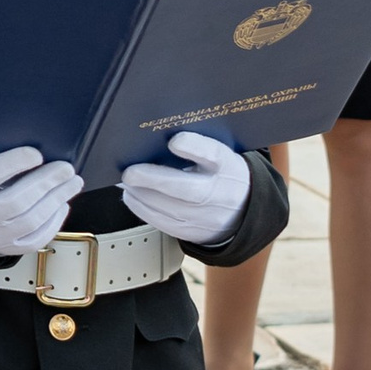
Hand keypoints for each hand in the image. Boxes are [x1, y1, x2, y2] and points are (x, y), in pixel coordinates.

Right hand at [0, 143, 82, 259]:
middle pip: (17, 200)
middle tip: (66, 168)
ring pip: (31, 219)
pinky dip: (54, 222)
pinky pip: (36, 238)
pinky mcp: (8, 248)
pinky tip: (61, 206)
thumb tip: (33, 154)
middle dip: (47, 181)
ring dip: (57, 199)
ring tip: (72, 183)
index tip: (36, 153)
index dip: (14, 163)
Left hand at [118, 128, 249, 243]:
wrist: (243, 209)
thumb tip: (154, 137)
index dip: (193, 147)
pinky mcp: (192, 232)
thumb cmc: (221, 174)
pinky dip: (143, 209)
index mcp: (225, 165)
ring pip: (170, 209)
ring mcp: (206, 216)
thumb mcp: (218, 154)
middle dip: (153, 180)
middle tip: (129, 173)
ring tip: (127, 183)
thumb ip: (194, 146)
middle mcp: (218, 192)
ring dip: (142, 195)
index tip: (174, 140)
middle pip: (186, 189)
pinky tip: (133, 197)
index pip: (212, 154)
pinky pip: (163, 223)